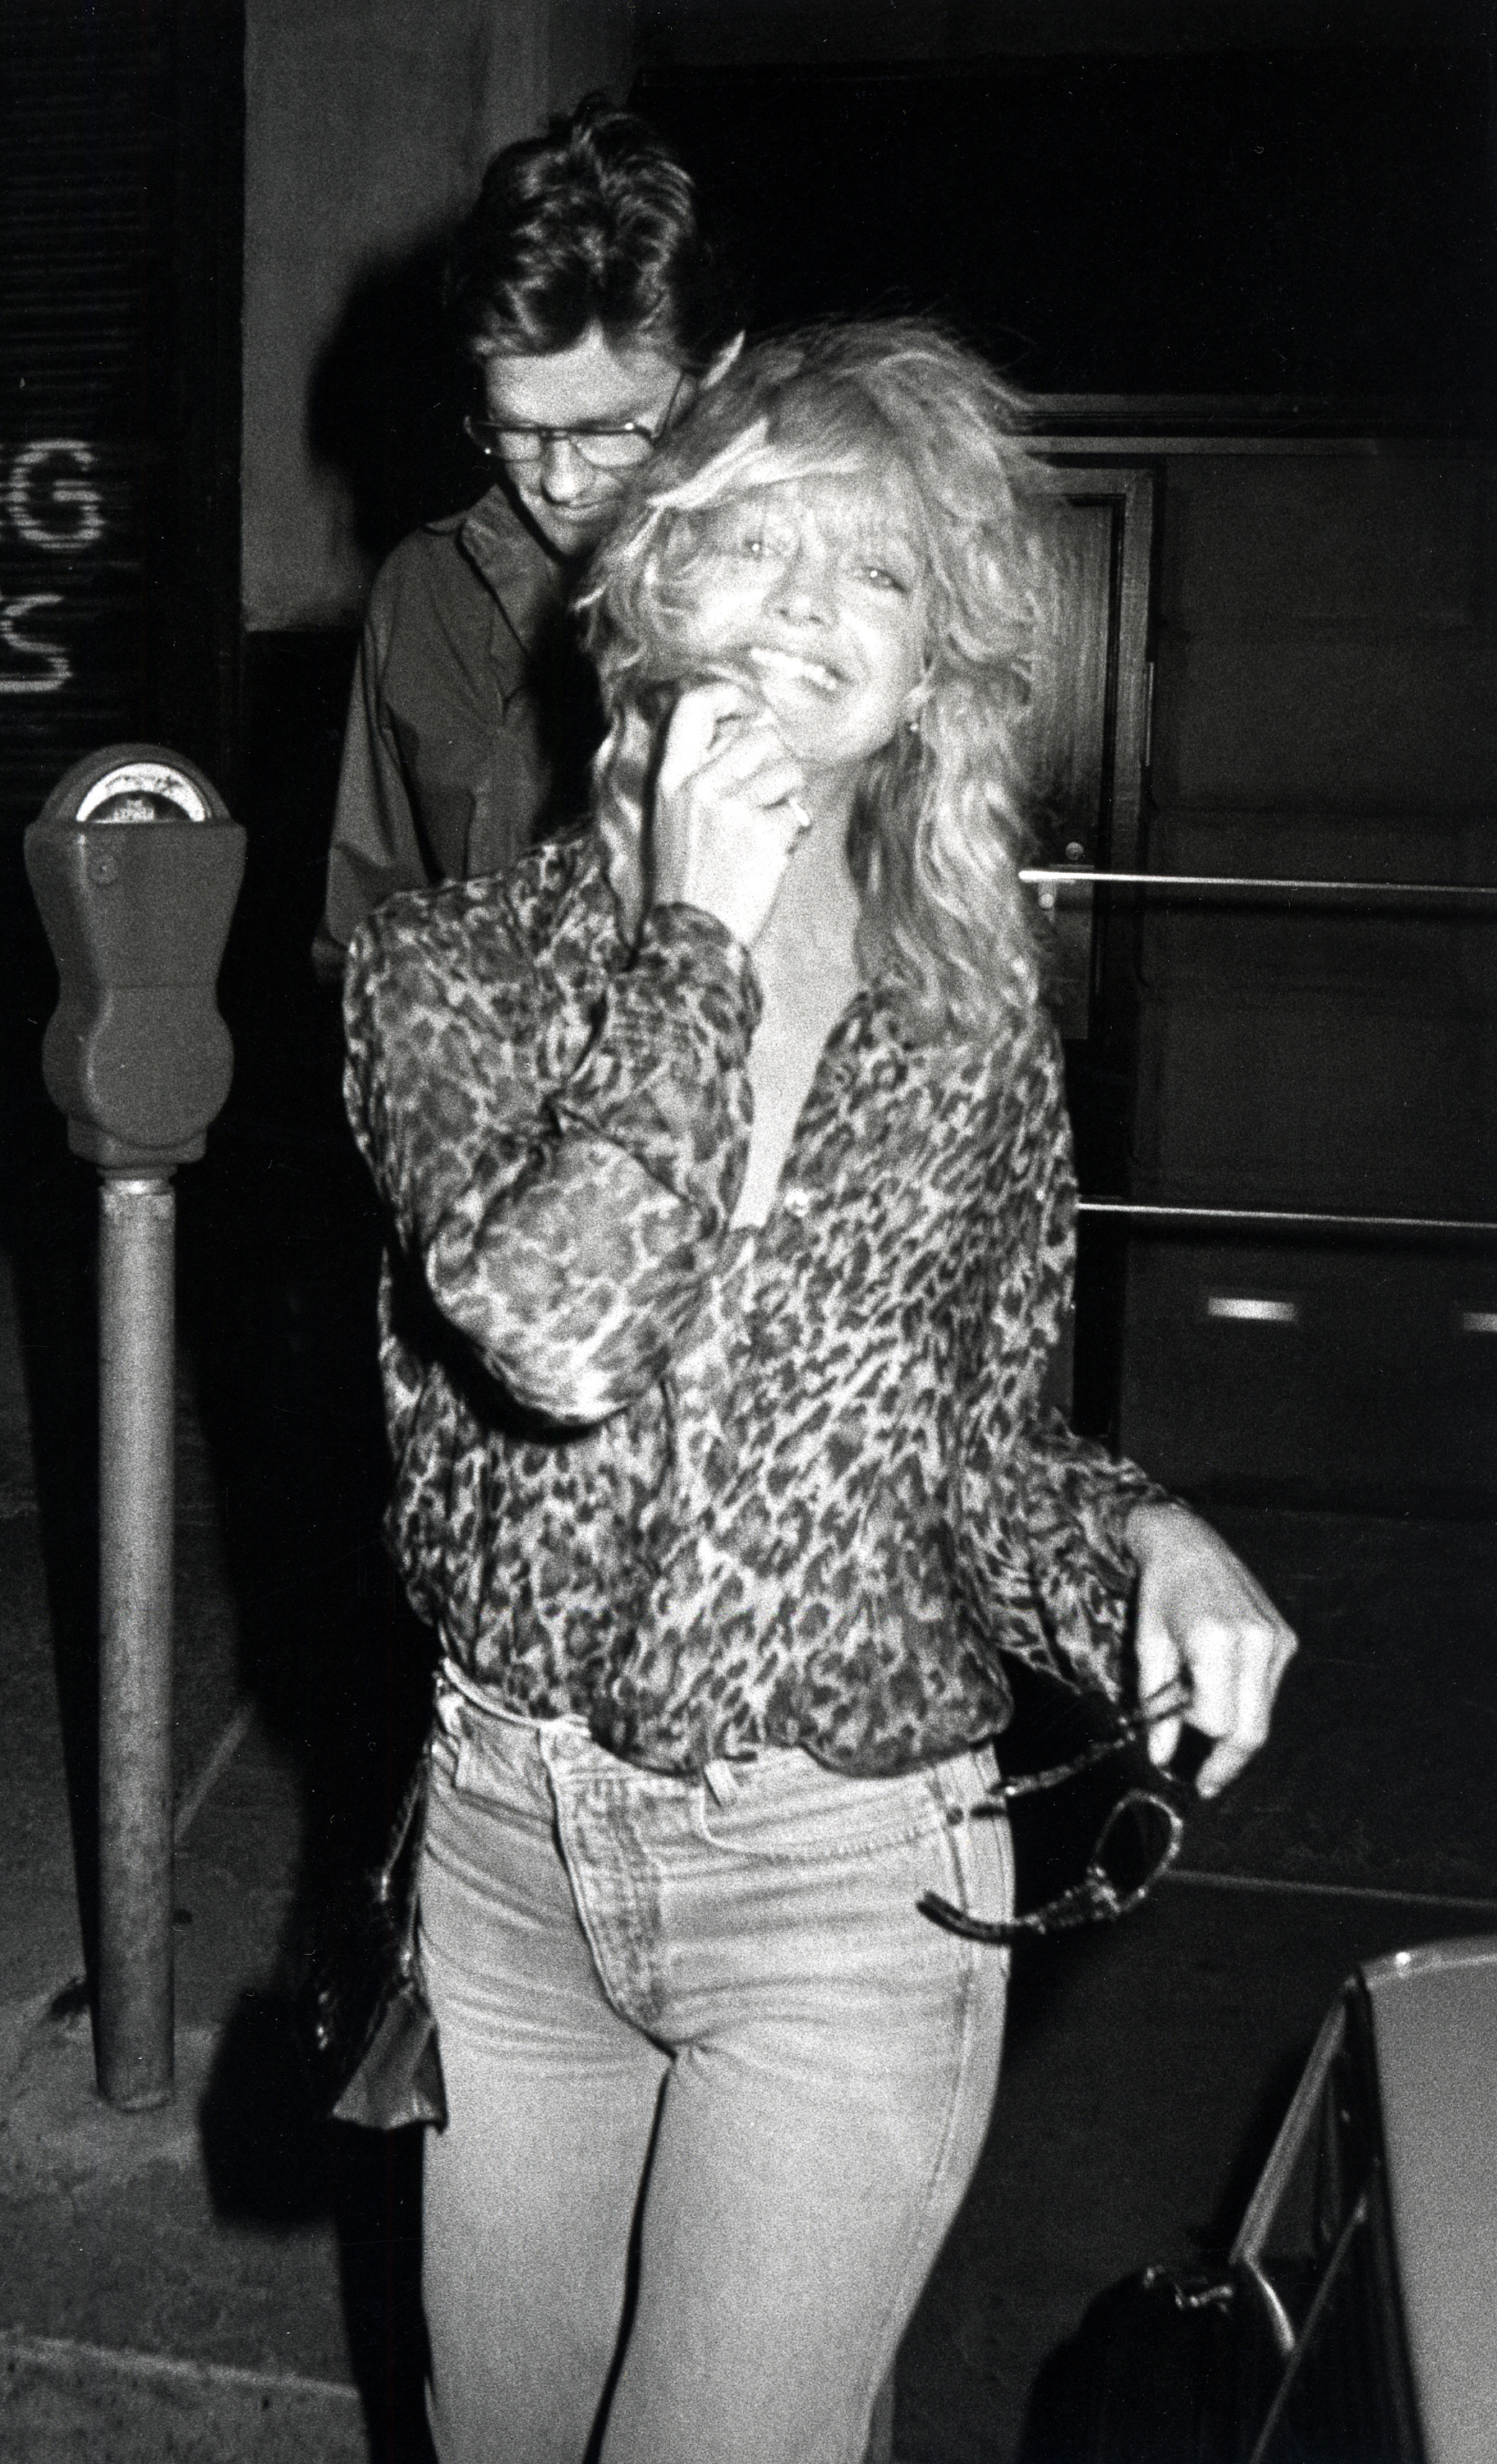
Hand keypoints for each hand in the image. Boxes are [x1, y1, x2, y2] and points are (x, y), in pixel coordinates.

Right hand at [651, 680, 809, 948]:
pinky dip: (796, 833)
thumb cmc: (690, 878)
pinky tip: (774, 854)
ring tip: (771, 826)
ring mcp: (732, 809)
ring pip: (789, 769)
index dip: (729, 695)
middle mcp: (699, 786)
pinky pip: (800, 813)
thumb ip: (701, 772)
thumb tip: (749, 730)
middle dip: (777, 761)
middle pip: (760, 736)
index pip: (694, 706)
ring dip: (791, 796)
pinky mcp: (764, 834)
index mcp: (671, 778)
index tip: (749, 709)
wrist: (693, 934)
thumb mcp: (674, 817)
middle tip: (769, 795)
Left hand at [1127, 1502, 1296, 1798]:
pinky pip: (1268, 1691)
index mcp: (1216, 1641)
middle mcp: (1255, 1641)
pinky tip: (1221, 1686)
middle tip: (1207, 1782)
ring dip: (1235, 1728)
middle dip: (1228, 1761)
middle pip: (1253, 1730)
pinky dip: (1245, 1702)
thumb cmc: (1160, 1591)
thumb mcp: (1149, 1648)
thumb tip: (1161, 1756)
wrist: (1188, 1541)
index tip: (1174, 1732)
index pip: (1218, 1721)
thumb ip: (1157, 1706)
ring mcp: (1276, 1639)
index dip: (1195, 1736)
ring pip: (1264, 1715)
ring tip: (1202, 1714)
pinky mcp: (1285, 1638)